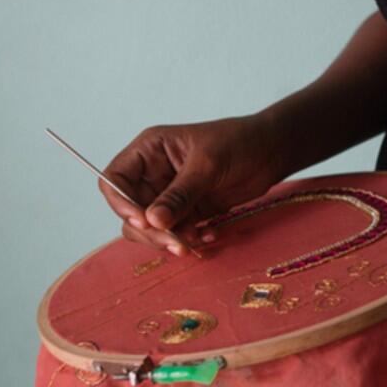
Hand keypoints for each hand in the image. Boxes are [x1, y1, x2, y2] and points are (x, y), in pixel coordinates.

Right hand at [100, 113, 285, 255]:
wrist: (272, 152)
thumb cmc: (239, 143)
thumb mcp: (207, 165)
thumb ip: (180, 194)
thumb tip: (151, 222)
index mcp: (148, 151)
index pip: (115, 180)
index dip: (120, 204)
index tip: (143, 222)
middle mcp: (153, 174)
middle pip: (130, 211)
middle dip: (151, 231)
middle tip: (177, 244)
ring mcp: (170, 195)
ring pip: (152, 227)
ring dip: (171, 239)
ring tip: (198, 240)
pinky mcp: (189, 211)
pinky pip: (176, 233)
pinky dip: (190, 239)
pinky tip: (212, 235)